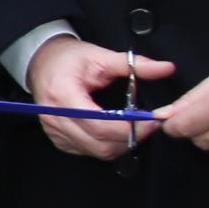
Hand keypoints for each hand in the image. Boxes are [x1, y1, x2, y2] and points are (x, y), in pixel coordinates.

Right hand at [23, 34, 171, 162]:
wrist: (41, 62)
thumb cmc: (68, 59)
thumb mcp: (101, 56)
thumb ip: (134, 64)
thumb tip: (166, 68)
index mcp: (63, 95)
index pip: (99, 124)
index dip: (130, 127)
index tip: (151, 120)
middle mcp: (55, 117)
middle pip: (100, 143)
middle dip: (130, 138)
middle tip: (148, 125)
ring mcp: (54, 131)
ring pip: (96, 152)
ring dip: (121, 144)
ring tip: (135, 128)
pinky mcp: (58, 140)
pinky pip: (88, 151)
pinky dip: (106, 145)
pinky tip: (115, 132)